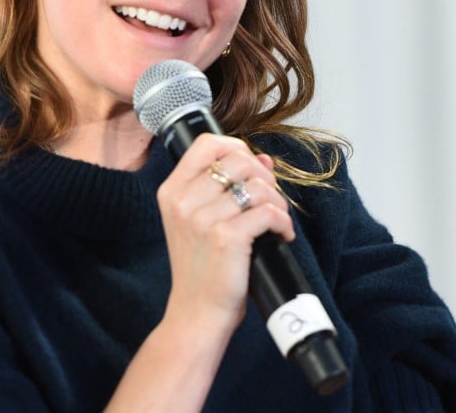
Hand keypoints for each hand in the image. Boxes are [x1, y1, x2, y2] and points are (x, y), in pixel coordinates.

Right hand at [155, 133, 295, 338]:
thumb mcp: (201, 220)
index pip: (207, 143)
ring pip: (258, 186)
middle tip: (270, 200)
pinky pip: (268, 212)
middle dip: (265, 177)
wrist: (196, 311)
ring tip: (276, 220)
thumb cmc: (201, 266)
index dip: (237, 147)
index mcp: (172, 191)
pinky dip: (283, 223)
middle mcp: (183, 200)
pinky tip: (280, 235)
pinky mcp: (226, 237)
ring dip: (278, 202)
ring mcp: (202, 218)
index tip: (252, 166)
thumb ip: (226, 185)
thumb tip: (263, 159)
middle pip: (238, 160)